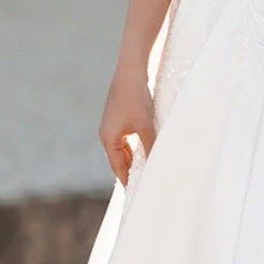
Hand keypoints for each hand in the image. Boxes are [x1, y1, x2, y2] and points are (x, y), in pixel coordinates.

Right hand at [98, 64, 155, 185]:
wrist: (132, 69)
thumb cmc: (137, 97)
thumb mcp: (146, 125)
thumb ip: (150, 147)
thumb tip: (156, 166)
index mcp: (108, 138)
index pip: (118, 168)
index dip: (128, 181)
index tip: (138, 194)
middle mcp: (107, 133)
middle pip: (120, 159)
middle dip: (132, 171)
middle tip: (146, 186)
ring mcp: (113, 124)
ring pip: (124, 148)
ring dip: (135, 158)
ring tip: (148, 171)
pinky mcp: (120, 115)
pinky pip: (127, 137)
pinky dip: (136, 146)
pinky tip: (148, 148)